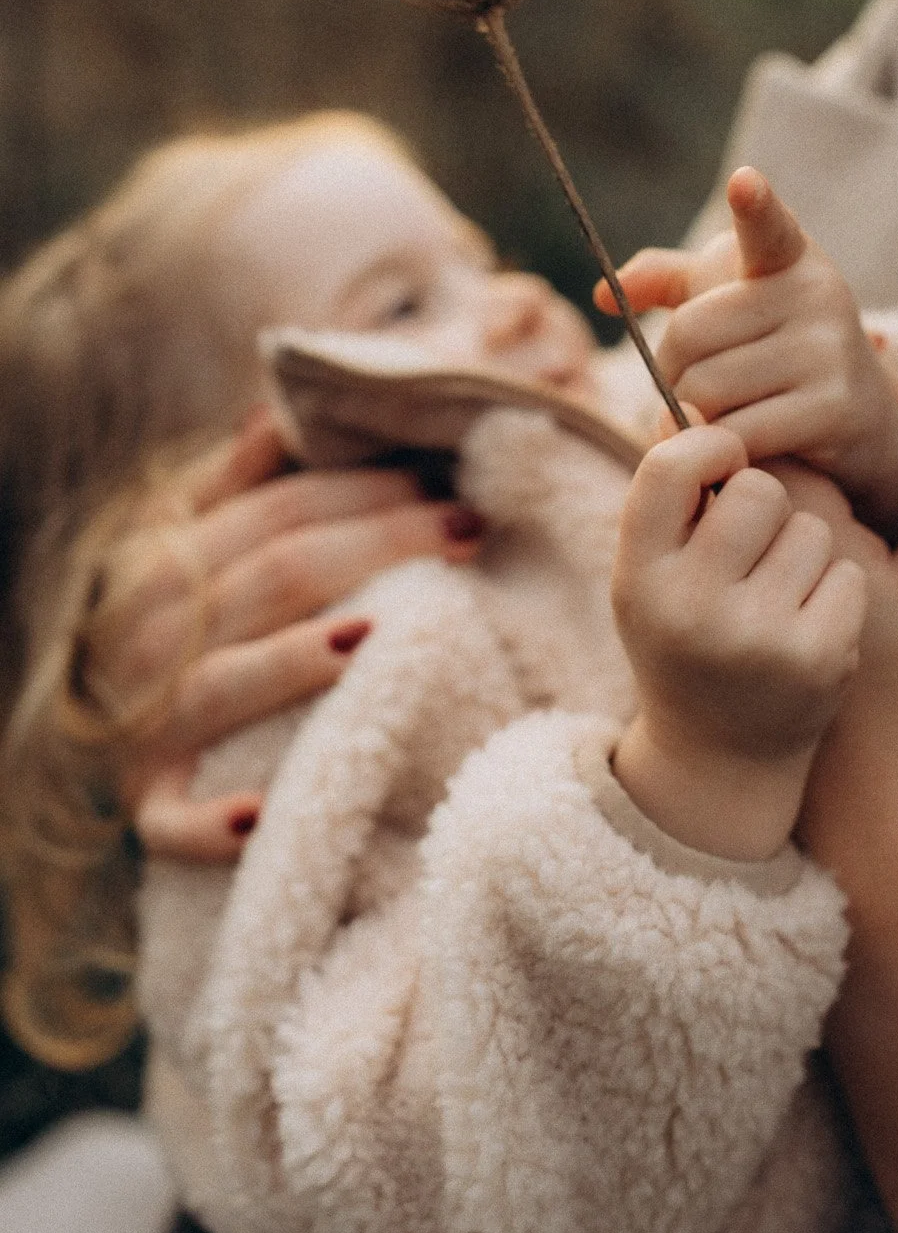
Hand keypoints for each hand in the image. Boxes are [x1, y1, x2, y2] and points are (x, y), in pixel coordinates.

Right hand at [85, 409, 481, 861]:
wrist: (95, 735)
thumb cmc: (181, 626)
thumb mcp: (194, 539)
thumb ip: (239, 481)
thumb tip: (281, 409)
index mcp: (165, 560)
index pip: (276, 511)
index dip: (367, 493)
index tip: (450, 489)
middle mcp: (146, 636)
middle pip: (268, 579)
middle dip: (375, 548)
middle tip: (466, 533)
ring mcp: (142, 724)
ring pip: (216, 683)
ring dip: (293, 662)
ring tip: (376, 638)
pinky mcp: (146, 807)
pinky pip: (169, 821)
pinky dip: (210, 823)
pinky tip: (264, 812)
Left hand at [596, 168, 897, 538]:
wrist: (863, 417)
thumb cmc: (776, 348)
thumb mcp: (728, 304)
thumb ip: (669, 283)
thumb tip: (603, 294)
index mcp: (787, 258)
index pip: (768, 227)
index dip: (755, 206)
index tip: (744, 182)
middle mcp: (816, 293)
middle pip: (688, 337)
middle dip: (672, 375)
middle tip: (695, 391)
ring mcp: (830, 351)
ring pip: (706, 391)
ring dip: (695, 418)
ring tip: (723, 419)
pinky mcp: (835, 409)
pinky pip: (737, 435)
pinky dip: (720, 451)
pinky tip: (740, 450)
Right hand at [610, 422, 866, 860]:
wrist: (722, 761)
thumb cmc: (687, 637)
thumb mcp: (650, 572)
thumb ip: (671, 495)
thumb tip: (703, 397)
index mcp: (639, 578)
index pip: (671, 465)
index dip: (708, 446)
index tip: (725, 458)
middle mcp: (691, 610)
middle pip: (760, 488)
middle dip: (769, 506)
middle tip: (751, 556)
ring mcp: (758, 638)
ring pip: (811, 528)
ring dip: (806, 552)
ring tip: (776, 602)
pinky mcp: (817, 661)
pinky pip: (846, 576)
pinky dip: (837, 596)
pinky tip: (809, 633)